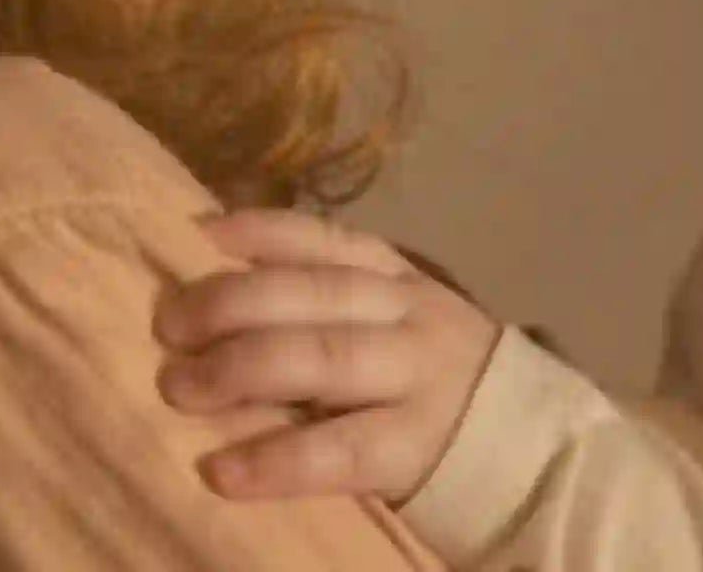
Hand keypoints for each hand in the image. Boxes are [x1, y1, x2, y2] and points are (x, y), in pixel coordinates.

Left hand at [153, 209, 501, 503]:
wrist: (535, 453)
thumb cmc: (436, 386)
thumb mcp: (397, 326)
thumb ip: (333, 310)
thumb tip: (220, 298)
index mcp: (398, 279)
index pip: (324, 241)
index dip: (261, 232)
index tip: (197, 232)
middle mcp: (407, 315)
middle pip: (312, 294)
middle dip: (231, 303)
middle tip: (167, 326)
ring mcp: (415, 377)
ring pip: (322, 357)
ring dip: (240, 368)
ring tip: (177, 387)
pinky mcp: (416, 447)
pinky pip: (339, 449)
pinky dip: (275, 458)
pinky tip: (222, 471)